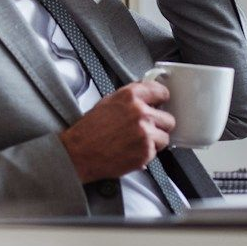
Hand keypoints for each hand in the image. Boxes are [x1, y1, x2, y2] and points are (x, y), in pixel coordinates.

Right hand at [58, 80, 175, 184]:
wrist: (78, 153)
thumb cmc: (89, 130)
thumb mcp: (108, 102)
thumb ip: (131, 97)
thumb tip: (147, 95)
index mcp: (130, 96)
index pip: (161, 92)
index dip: (161, 100)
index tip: (160, 104)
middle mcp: (140, 112)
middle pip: (168, 118)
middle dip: (159, 125)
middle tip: (146, 129)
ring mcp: (144, 132)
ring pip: (165, 137)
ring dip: (154, 141)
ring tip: (136, 142)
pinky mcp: (145, 152)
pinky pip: (156, 152)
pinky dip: (146, 154)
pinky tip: (131, 151)